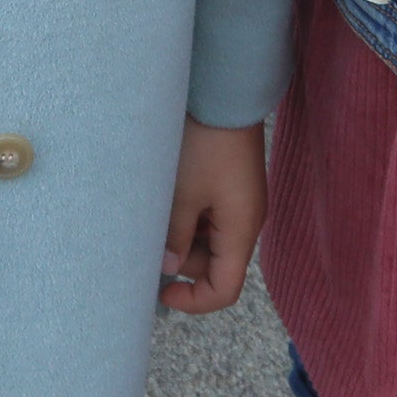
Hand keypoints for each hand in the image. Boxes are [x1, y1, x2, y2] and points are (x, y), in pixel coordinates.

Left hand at [163, 119, 265, 312]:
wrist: (223, 95)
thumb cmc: (204, 144)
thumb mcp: (183, 194)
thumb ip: (175, 237)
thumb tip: (168, 268)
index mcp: (241, 231)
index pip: (224, 289)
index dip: (194, 300)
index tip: (162, 292)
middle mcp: (247, 222)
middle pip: (215, 265)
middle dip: (182, 261)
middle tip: (149, 240)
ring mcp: (241, 204)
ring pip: (210, 241)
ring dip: (183, 236)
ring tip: (157, 212)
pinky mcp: (233, 188)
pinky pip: (211, 218)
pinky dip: (190, 218)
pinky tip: (170, 199)